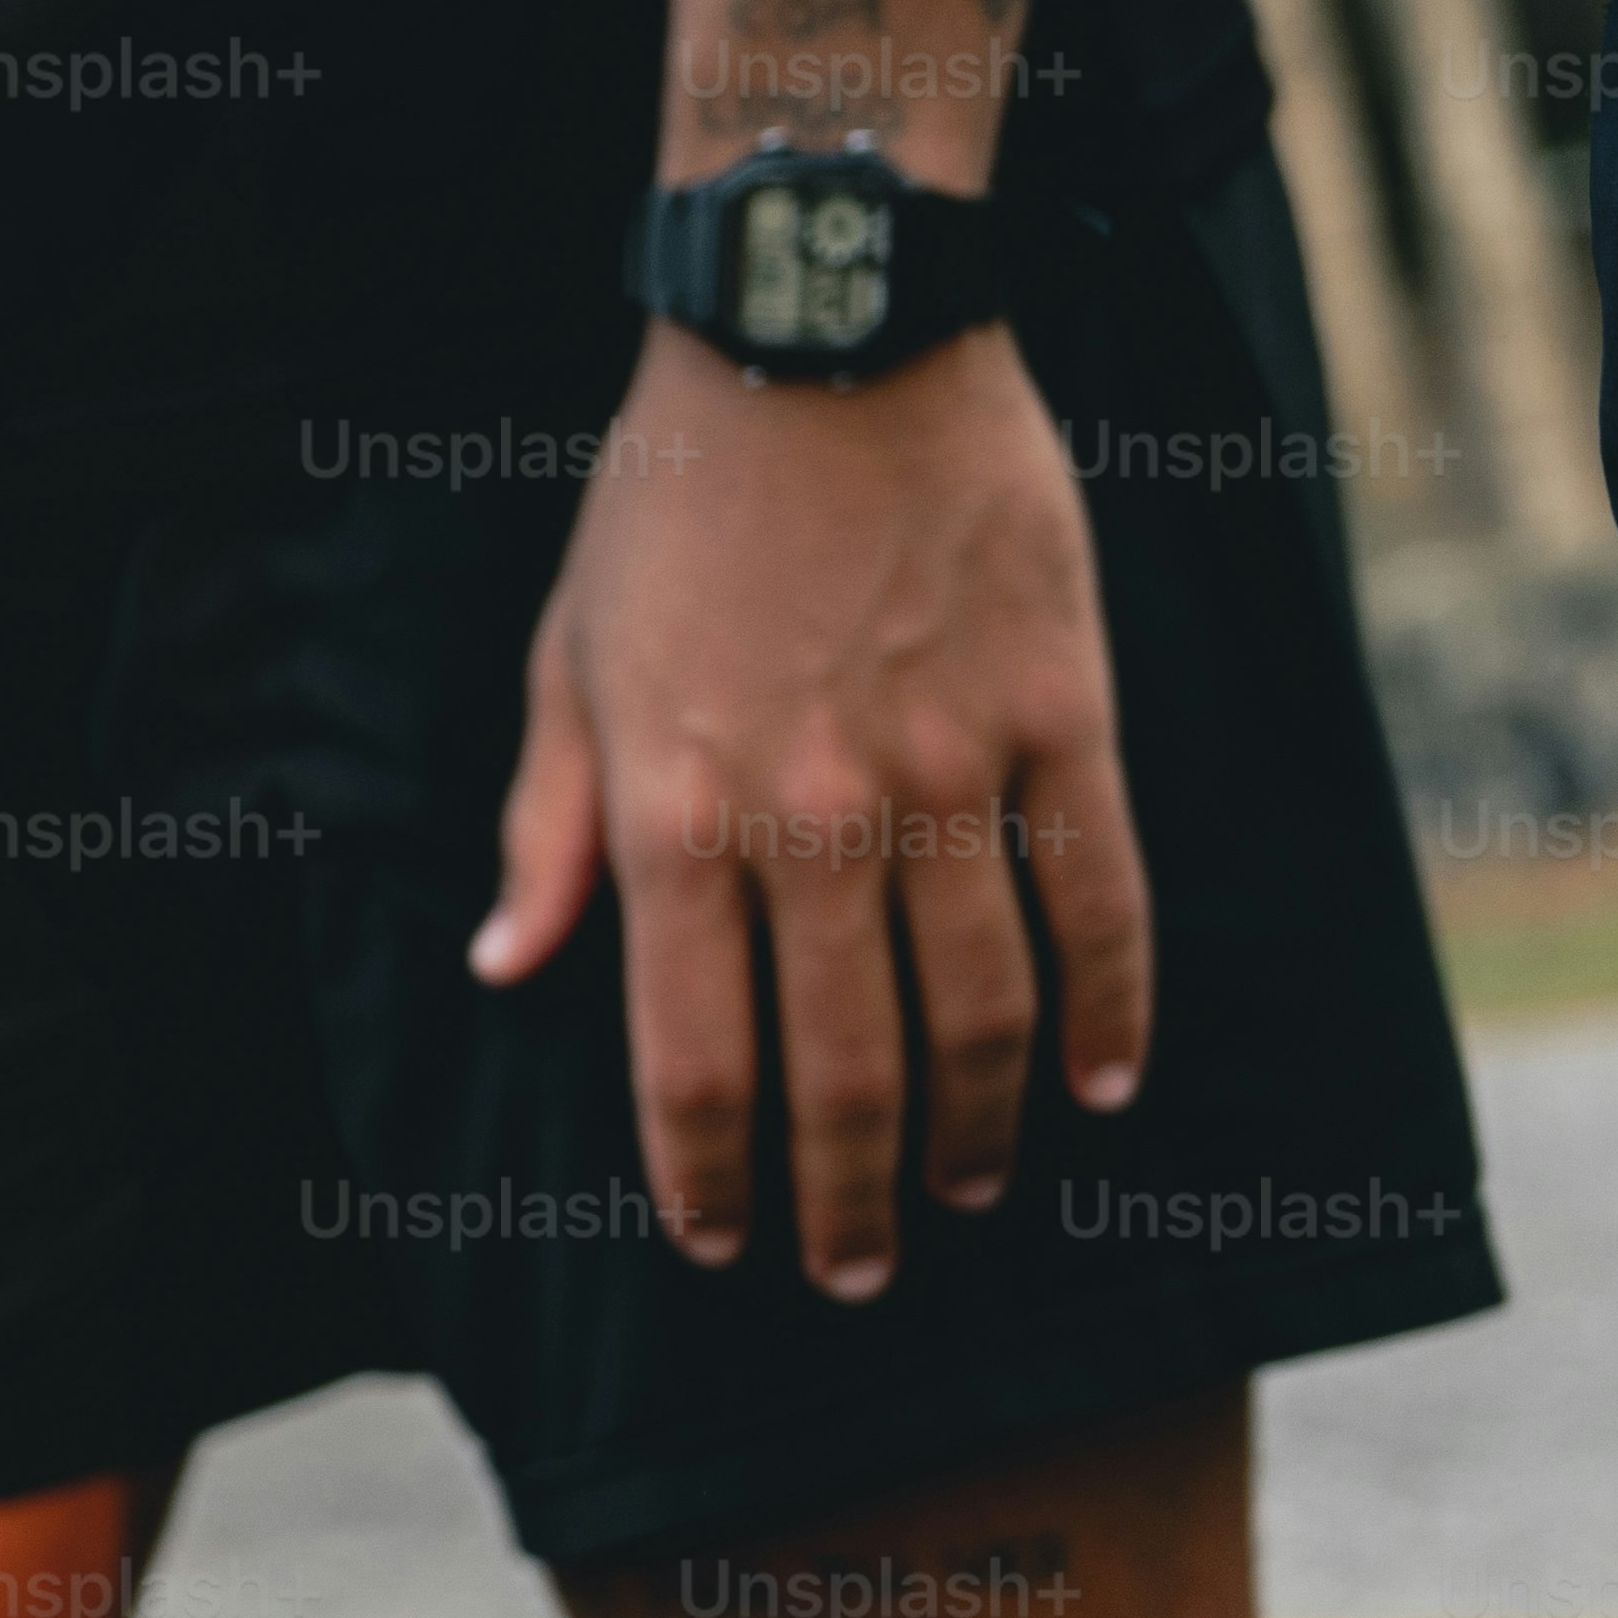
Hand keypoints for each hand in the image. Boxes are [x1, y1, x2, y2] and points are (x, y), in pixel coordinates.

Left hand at [478, 323, 1152, 1296]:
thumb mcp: (563, 667)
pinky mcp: (1063, 717)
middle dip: (847, 1195)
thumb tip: (506, 971)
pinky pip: (1102, 897)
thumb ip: (547, 832)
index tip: (724, 1242)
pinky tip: (1102, 1085)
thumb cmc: (672, 509)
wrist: (825, 345)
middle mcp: (815, 818)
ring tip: (962, 1194)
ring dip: (974, 1129)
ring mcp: (952, 773)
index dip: (711, 1174)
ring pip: (981, 1010)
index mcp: (677, 816)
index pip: (693, 1056)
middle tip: (851, 1272)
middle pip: (846, 1067)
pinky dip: (1111, 1009)